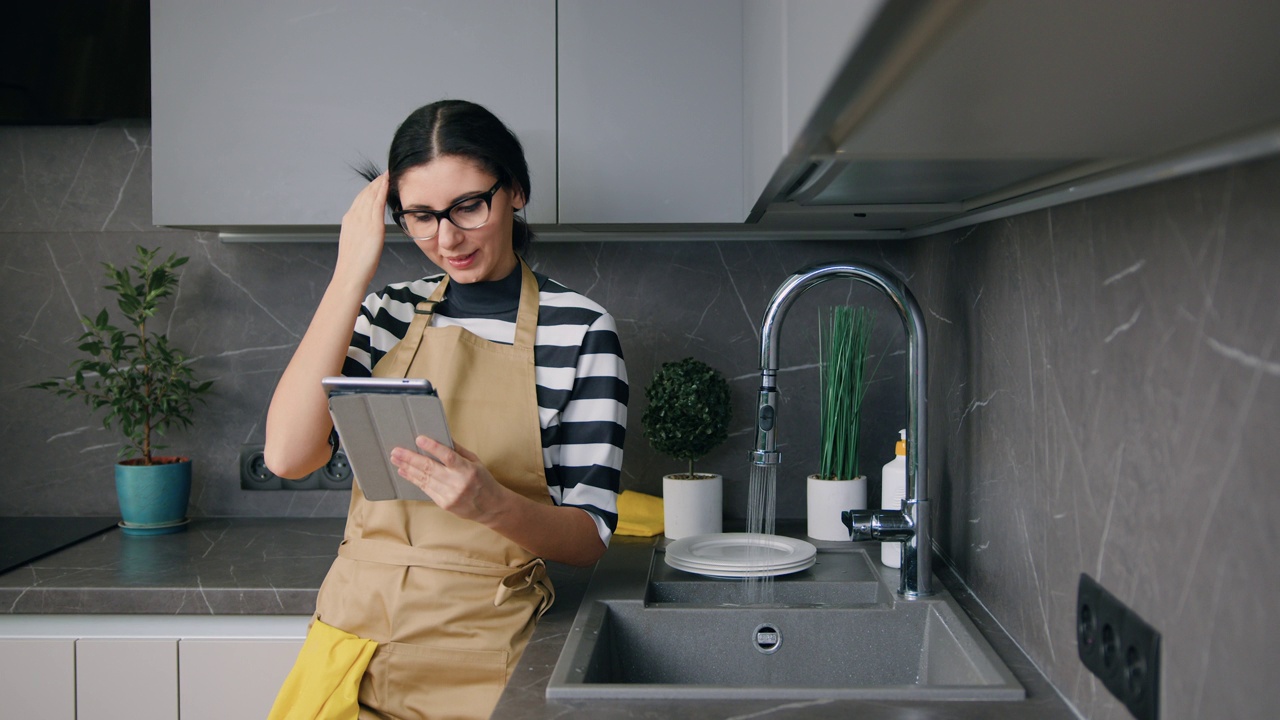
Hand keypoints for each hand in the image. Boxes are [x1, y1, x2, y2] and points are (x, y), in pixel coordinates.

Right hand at [335, 173, 388, 289]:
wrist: (350, 273)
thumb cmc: (354, 265)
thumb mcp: (356, 243)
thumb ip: (361, 233)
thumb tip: (369, 231)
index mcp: (349, 220)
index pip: (360, 199)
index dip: (369, 189)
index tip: (377, 182)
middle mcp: (354, 216)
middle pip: (365, 194)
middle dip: (375, 183)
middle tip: (384, 173)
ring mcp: (363, 219)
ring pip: (371, 195)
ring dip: (380, 183)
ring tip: (388, 174)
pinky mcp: (373, 225)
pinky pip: (377, 202)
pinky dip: (382, 190)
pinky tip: (387, 183)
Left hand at [389, 437, 510, 522]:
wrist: (490, 507)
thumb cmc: (483, 481)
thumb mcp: (475, 462)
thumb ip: (458, 451)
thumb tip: (441, 437)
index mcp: (468, 470)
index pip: (448, 456)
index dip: (432, 447)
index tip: (419, 439)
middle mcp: (458, 483)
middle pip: (430, 468)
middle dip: (410, 458)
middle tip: (397, 451)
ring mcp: (450, 495)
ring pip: (424, 479)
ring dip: (408, 468)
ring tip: (396, 460)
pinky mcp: (444, 504)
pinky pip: (425, 489)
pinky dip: (413, 479)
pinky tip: (404, 472)